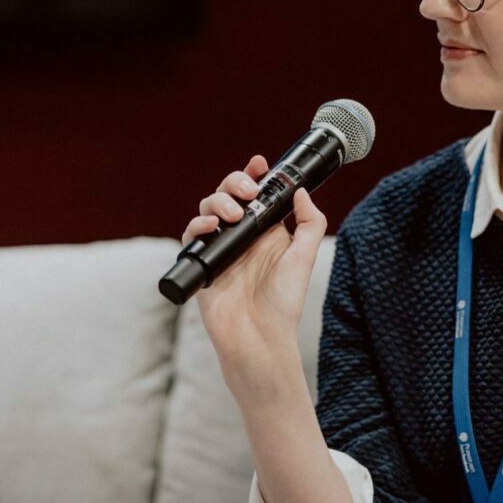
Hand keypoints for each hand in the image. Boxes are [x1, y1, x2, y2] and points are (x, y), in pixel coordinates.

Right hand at [181, 154, 328, 373]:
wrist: (259, 339)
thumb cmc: (284, 304)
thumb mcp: (305, 258)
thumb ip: (310, 223)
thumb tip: (301, 191)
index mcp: (267, 232)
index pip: (257, 195)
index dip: (254, 175)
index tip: (259, 164)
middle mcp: (243, 237)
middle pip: (229, 195)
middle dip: (234, 183)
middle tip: (247, 192)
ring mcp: (221, 249)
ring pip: (208, 209)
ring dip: (218, 202)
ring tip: (232, 214)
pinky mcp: (203, 264)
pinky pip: (191, 236)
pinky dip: (198, 225)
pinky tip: (211, 226)